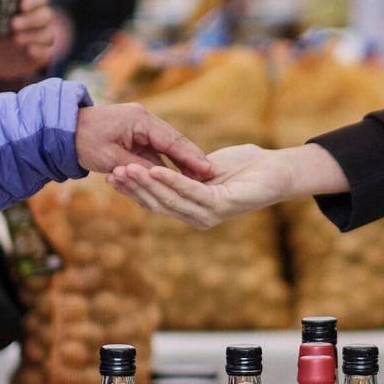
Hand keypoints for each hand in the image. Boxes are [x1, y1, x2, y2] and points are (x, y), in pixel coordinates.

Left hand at [0, 0, 55, 81]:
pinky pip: (47, 52)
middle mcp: (39, 21)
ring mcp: (42, 38)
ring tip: (16, 39)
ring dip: (33, 36)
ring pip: (48, 34)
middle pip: (46, 15)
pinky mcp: (42, 55)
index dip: (34, 0)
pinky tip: (28, 50)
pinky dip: (39, 51)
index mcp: (28, 6)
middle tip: (13, 24)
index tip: (22, 5)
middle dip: (31, 19)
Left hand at [74, 103, 213, 179]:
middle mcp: (144, 120)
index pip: (172, 140)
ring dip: (181, 163)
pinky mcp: (136, 135)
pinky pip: (156, 150)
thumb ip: (138, 169)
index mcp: (140, 120)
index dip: (191, 157)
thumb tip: (162, 181)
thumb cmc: (84, 142)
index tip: (208, 170)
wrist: (63, 130)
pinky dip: (166, 163)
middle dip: (192, 159)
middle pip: (174, 142)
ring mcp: (141, 126)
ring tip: (200, 179)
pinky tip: (179, 176)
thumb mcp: (111, 160)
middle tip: (211, 175)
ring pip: (167, 147)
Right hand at [108, 143, 346, 228]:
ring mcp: (209, 215)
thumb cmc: (242, 166)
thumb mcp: (201, 168)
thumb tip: (153, 167)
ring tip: (126, 169)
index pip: (154, 201)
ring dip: (146, 184)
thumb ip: (180, 172)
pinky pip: (190, 192)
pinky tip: (154, 170)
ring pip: (170, 199)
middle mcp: (197, 217)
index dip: (132, 190)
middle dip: (133, 188)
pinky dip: (171, 180)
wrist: (274, 169)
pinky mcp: (221, 206)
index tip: (110, 174)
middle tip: (111, 172)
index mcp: (191, 209)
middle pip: (157, 204)